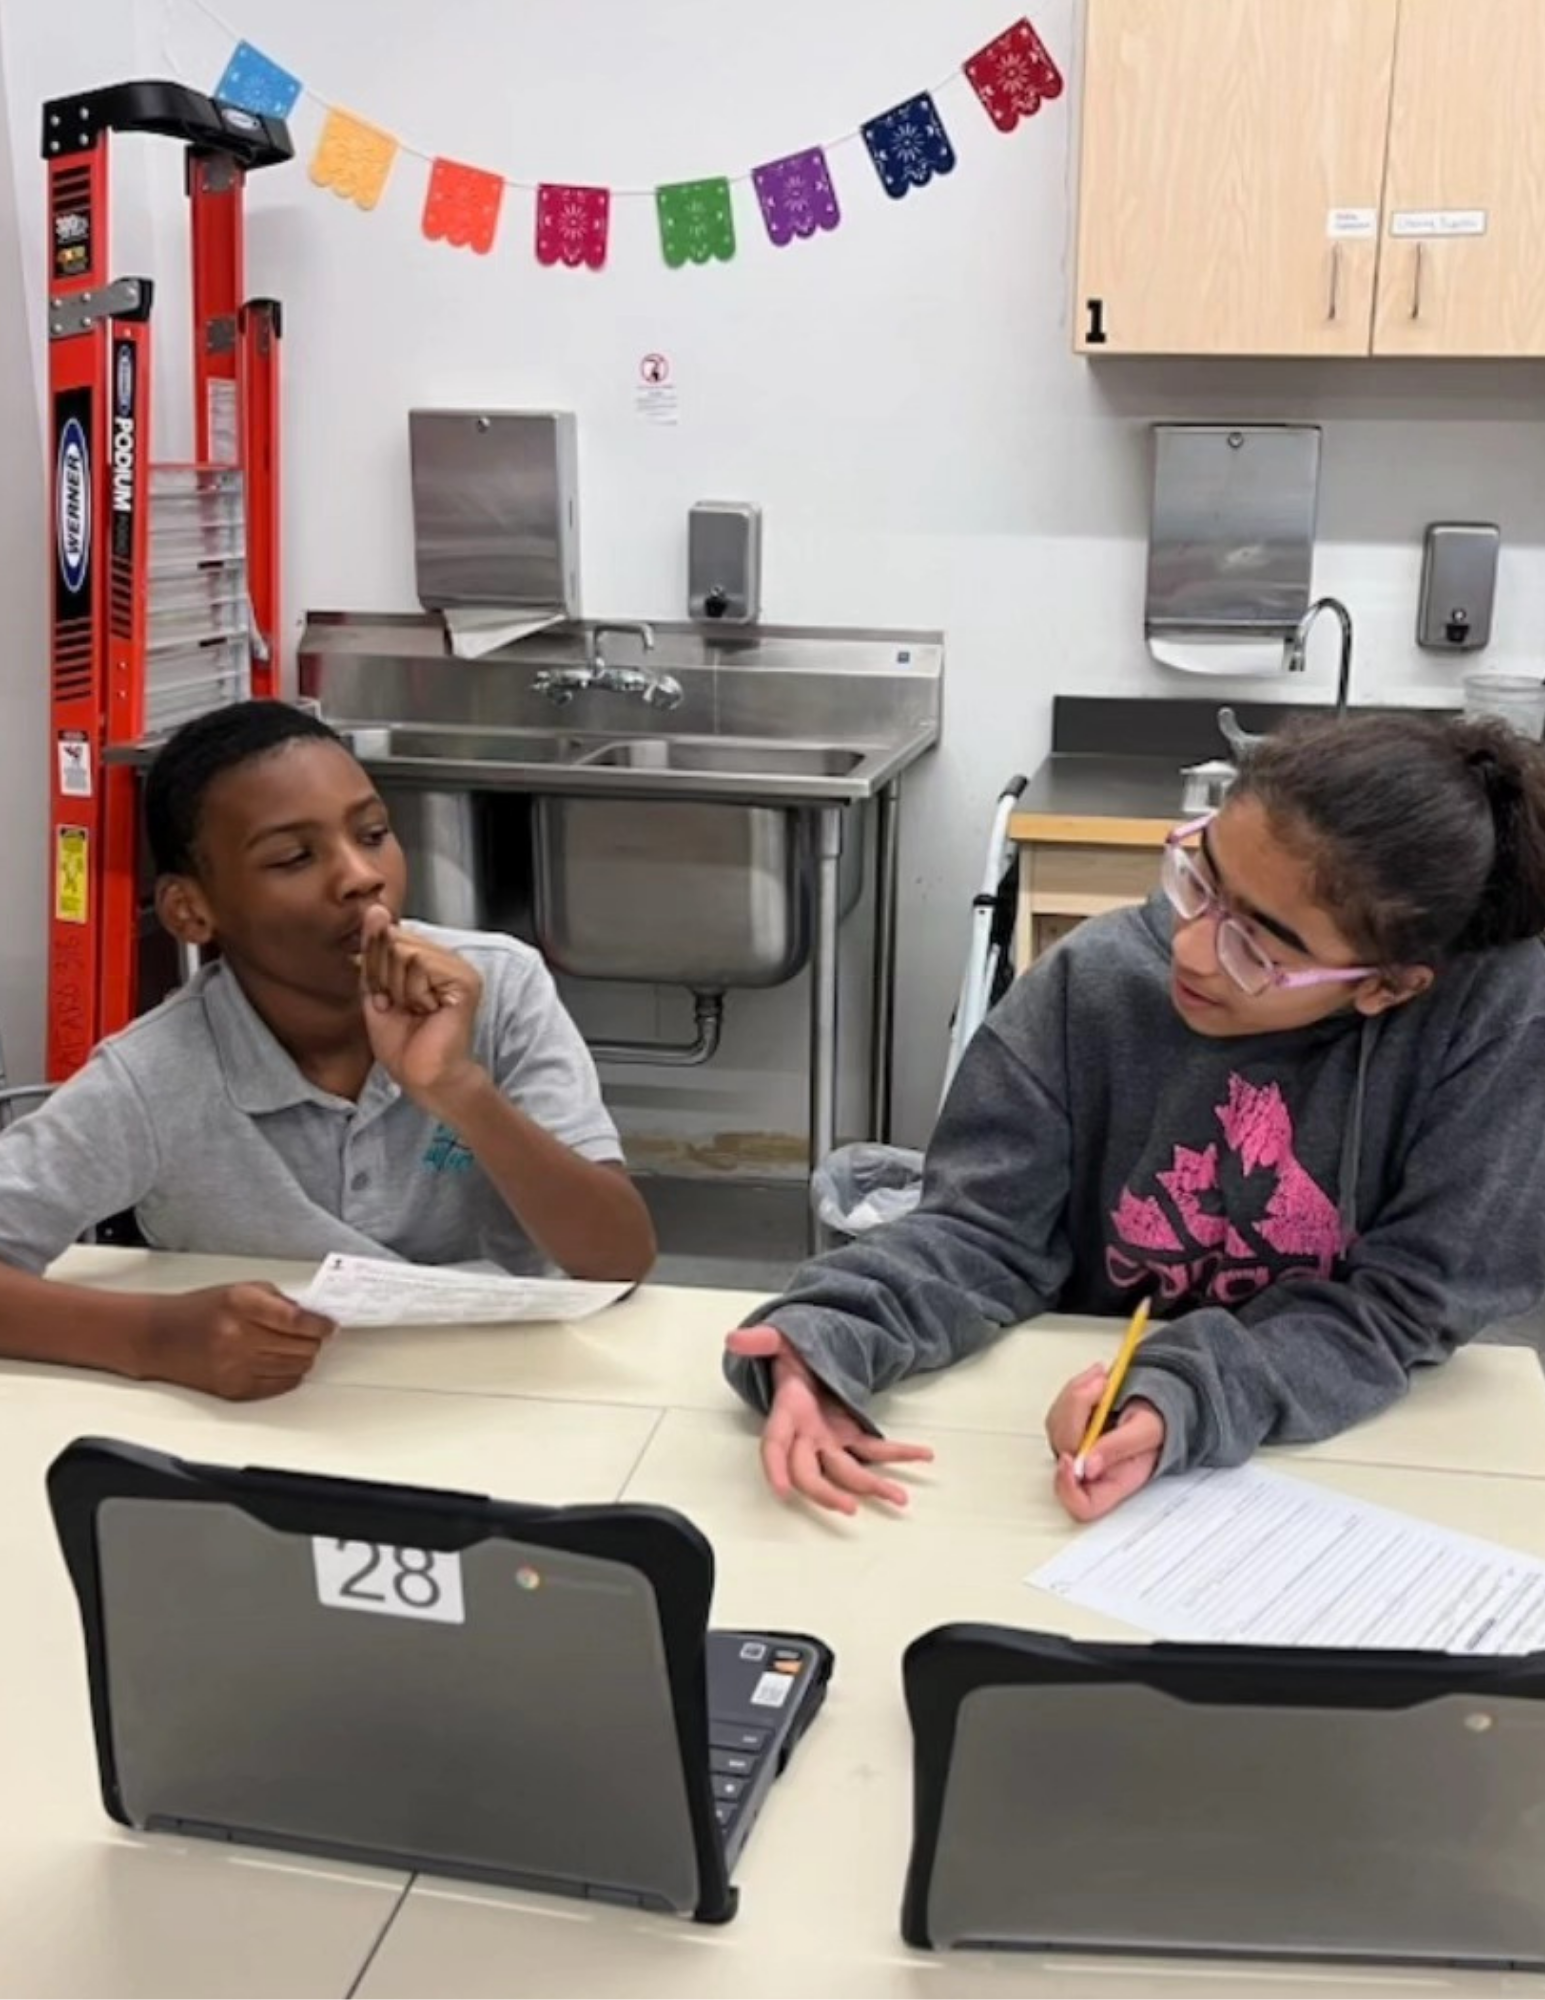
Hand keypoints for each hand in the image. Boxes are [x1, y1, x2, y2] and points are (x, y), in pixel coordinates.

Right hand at [139, 1284, 335, 1401]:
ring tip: (294, 1346)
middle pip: (300, 1347)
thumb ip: (278, 1300)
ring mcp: (235, 1367)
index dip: (320, 1324)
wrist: (158, 1337)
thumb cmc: (199, 1310)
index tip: (329, 1325)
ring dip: (303, 1357)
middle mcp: (238, 1337)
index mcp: (241, 1305)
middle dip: (314, 1340)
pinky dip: (288, 1375)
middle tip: (315, 1334)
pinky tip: (280, 1362)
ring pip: (295, 1368)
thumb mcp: (240, 1290)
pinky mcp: (233, 1389)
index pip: (296, 1320)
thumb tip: (313, 1315)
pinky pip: (279, 1386)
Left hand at [359, 905, 483, 1107]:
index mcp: (428, 959)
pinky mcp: (465, 981)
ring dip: (397, 987)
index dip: (375, 964)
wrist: (423, 1077)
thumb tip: (376, 910)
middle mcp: (447, 959)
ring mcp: (460, 968)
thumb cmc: (403, 1044)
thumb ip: (375, 949)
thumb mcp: (376, 987)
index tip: (384, 996)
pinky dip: (412, 992)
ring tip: (413, 1010)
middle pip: (394, 939)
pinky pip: (420, 965)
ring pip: (405, 951)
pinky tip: (426, 1011)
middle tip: (398, 1006)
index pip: (390, 934)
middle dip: (384, 976)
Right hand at [725, 1326, 932, 1515]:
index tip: (782, 1491)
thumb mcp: (778, 1340)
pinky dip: (899, 1453)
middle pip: (809, 1473)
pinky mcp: (851, 1436)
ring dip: (872, 1486)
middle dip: (827, 1494)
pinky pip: (875, 1450)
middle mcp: (806, 1436)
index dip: (775, 1469)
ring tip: (900, 1498)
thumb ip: (760, 1340)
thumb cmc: (792, 1355)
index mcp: (786, 1413)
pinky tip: (924, 1454)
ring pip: (847, 1472)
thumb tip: (735, 1338)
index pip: (774, 1445)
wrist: (807, 1363)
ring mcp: (830, 1440)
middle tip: (849, 1508)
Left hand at [1046, 1362, 1164, 1522]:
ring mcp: (1076, 1448)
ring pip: (1057, 1425)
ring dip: (1077, 1395)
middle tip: (1102, 1386)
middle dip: (1078, 1410)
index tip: (1070, 1458)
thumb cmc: (1155, 1425)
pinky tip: (1095, 1380)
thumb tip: (1087, 1466)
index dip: (1068, 1488)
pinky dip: (1075, 1390)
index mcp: (1113, 1482)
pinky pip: (1059, 1409)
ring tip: (1103, 1380)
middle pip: (1064, 1451)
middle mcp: (1089, 1470)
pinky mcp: (1068, 1428)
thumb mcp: (1146, 1432)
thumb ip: (1119, 1447)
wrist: (1155, 1404)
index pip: (1082, 1505)